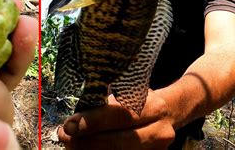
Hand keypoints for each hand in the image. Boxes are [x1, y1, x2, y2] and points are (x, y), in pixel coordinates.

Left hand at [58, 90, 175, 149]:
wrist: (169, 113)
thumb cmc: (141, 99)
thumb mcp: (129, 92)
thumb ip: (108, 100)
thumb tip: (78, 110)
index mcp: (153, 107)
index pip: (119, 116)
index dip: (92, 122)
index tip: (69, 124)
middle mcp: (159, 132)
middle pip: (118, 142)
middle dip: (86, 142)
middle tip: (65, 136)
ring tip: (71, 143)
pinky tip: (85, 149)